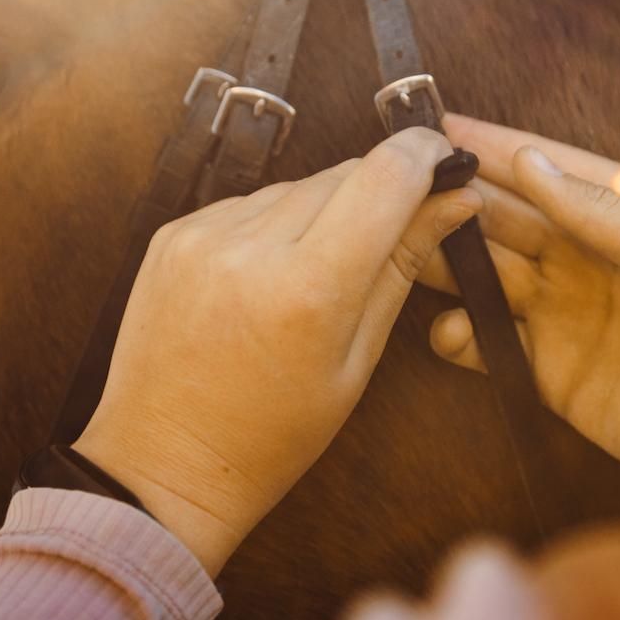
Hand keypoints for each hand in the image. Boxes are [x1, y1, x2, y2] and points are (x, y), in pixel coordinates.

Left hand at [75, 127, 480, 574]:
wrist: (164, 463)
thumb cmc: (271, 434)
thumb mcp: (357, 361)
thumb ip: (404, 265)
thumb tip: (456, 198)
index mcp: (308, 290)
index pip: (387, 176)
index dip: (426, 155)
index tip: (445, 161)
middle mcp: (251, 249)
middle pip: (345, 172)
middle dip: (379, 192)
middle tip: (390, 236)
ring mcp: (203, 236)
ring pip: (297, 185)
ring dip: (324, 210)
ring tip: (315, 276)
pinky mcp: (174, 233)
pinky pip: (249, 202)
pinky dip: (273, 224)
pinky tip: (268, 277)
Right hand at [422, 116, 619, 516]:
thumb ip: (604, 209)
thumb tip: (528, 163)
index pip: (547, 167)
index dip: (494, 147)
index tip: (438, 127)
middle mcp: (587, 255)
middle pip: (505, 216)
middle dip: (456, 200)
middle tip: (400, 191)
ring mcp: (563, 312)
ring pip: (485, 273)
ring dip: (447, 262)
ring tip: (408, 254)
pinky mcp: (549, 371)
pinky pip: (488, 342)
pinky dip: (460, 334)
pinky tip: (452, 331)